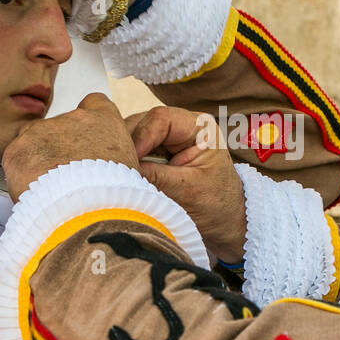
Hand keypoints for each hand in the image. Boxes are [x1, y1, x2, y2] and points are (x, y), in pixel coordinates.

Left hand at [2, 93, 138, 199]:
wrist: (87, 214)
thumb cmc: (114, 198)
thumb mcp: (133, 174)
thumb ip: (124, 162)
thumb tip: (130, 168)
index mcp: (104, 121)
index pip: (95, 104)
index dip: (89, 123)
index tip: (87, 142)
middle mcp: (72, 119)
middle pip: (61, 126)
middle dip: (61, 147)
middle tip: (66, 178)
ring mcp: (41, 131)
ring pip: (35, 140)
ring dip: (39, 159)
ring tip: (49, 189)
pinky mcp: (17, 150)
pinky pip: (16, 159)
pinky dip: (22, 175)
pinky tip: (34, 193)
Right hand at [126, 106, 247, 263]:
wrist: (225, 221)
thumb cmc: (216, 205)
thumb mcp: (187, 192)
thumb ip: (156, 177)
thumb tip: (122, 170)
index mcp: (198, 126)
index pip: (160, 119)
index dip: (140, 137)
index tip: (128, 162)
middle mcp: (179, 126)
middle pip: (140, 124)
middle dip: (126, 146)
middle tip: (115, 170)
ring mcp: (164, 139)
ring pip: (130, 137)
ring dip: (122, 156)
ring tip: (117, 176)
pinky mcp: (152, 153)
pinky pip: (130, 152)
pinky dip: (123, 164)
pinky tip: (119, 178)